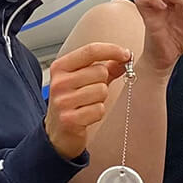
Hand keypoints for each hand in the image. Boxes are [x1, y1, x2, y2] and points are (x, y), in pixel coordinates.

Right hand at [45, 42, 131, 159]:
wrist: (57, 132)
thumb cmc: (72, 102)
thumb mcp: (84, 80)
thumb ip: (105, 67)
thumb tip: (124, 58)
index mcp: (61, 67)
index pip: (90, 51)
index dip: (112, 50)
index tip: (125, 54)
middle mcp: (59, 82)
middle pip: (100, 71)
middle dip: (103, 82)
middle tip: (92, 92)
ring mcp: (62, 101)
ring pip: (102, 90)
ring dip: (100, 99)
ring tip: (88, 104)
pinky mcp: (69, 119)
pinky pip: (99, 109)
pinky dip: (98, 113)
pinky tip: (87, 116)